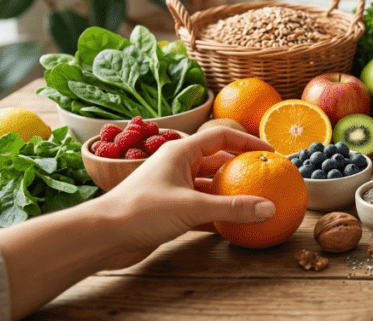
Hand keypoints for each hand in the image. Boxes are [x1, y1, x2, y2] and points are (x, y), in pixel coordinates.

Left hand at [96, 127, 275, 268]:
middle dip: (241, 169)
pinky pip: (200, 206)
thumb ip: (233, 208)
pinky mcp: (169, 209)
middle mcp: (177, 165)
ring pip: (209, 185)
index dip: (247, 142)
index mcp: (181, 151)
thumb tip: (269, 207)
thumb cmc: (141, 211)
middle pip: (217, 161)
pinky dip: (217, 213)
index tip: (270, 152)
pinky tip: (234, 224)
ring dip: (229, 193)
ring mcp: (173, 187)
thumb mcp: (192, 207)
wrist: (102, 236)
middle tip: (265, 178)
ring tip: (254, 202)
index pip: (222, 137)